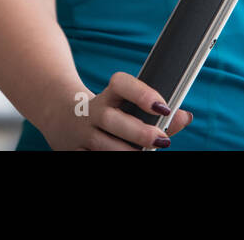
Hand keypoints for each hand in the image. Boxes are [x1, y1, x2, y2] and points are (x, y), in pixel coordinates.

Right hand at [42, 71, 194, 150]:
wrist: (59, 116)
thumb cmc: (106, 113)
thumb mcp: (124, 106)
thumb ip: (154, 112)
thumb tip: (184, 116)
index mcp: (107, 96)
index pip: (120, 84)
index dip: (141, 93)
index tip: (163, 107)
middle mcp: (91, 112)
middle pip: (111, 119)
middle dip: (138, 131)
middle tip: (162, 139)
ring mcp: (81, 134)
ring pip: (103, 145)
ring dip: (127, 153)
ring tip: (147, 155)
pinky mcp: (73, 152)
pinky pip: (93, 158)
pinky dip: (110, 159)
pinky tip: (128, 158)